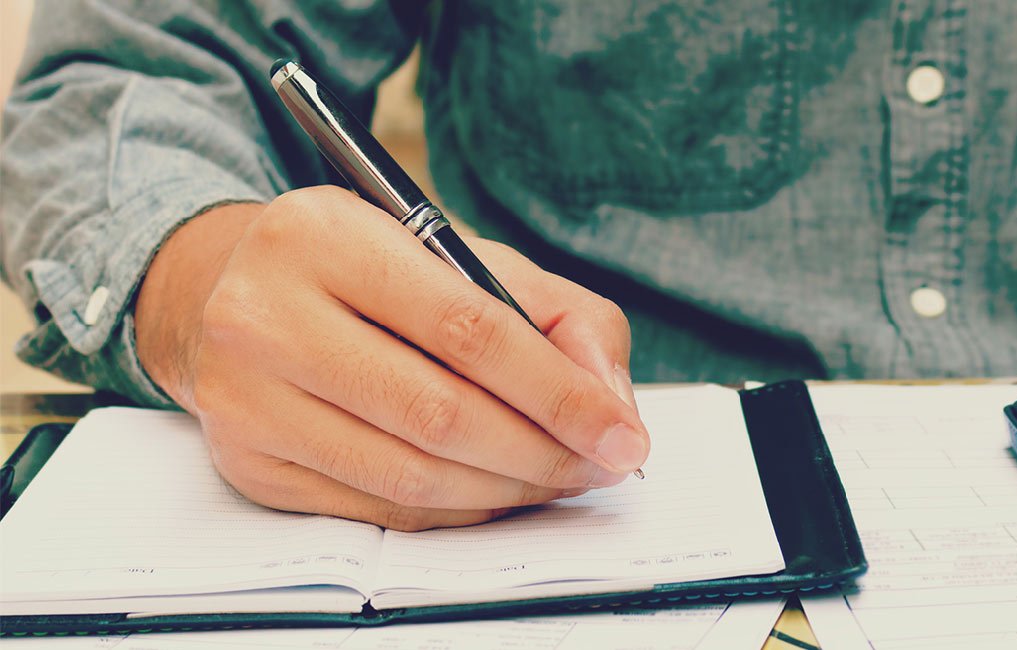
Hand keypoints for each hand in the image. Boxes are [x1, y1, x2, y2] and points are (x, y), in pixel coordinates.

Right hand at [134, 186, 647, 529]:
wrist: (234, 292)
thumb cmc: (371, 274)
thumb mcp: (465, 255)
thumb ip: (561, 315)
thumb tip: (611, 405)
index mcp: (326, 236)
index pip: (468, 329)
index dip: (559, 393)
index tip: (623, 434)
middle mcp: (266, 314)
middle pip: (440, 413)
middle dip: (543, 452)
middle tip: (601, 466)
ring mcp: (245, 396)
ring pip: (410, 474)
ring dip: (508, 490)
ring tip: (561, 478)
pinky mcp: (246, 462)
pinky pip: (378, 508)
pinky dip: (458, 510)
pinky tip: (498, 491)